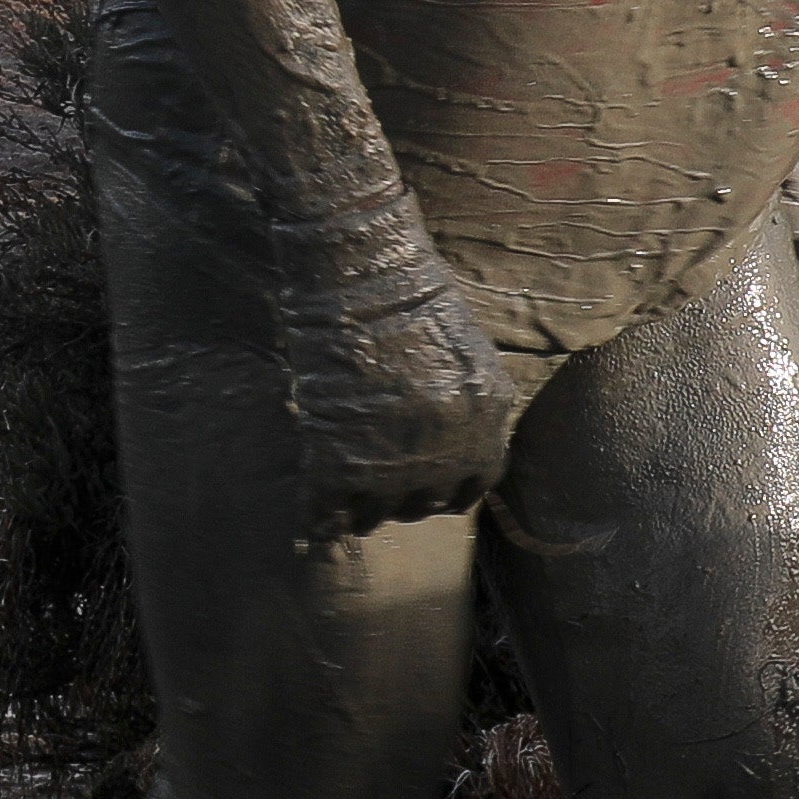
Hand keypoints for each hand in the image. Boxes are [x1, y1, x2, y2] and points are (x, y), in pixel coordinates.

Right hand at [265, 200, 510, 533]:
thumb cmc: (412, 295)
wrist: (362, 277)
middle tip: (381, 492)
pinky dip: (319, 521)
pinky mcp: (339, 460)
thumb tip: (455, 435)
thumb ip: (468, 401)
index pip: (474, 484)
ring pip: (376, 515)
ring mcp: (391, 462)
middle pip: (424, 503)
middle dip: (404, 501)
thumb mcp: (468, 352)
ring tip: (346, 509)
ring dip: (362, 515)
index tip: (431, 489)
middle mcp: (445, 451)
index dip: (449, 489)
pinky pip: (328, 511)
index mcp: (484, 424)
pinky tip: (314, 522)